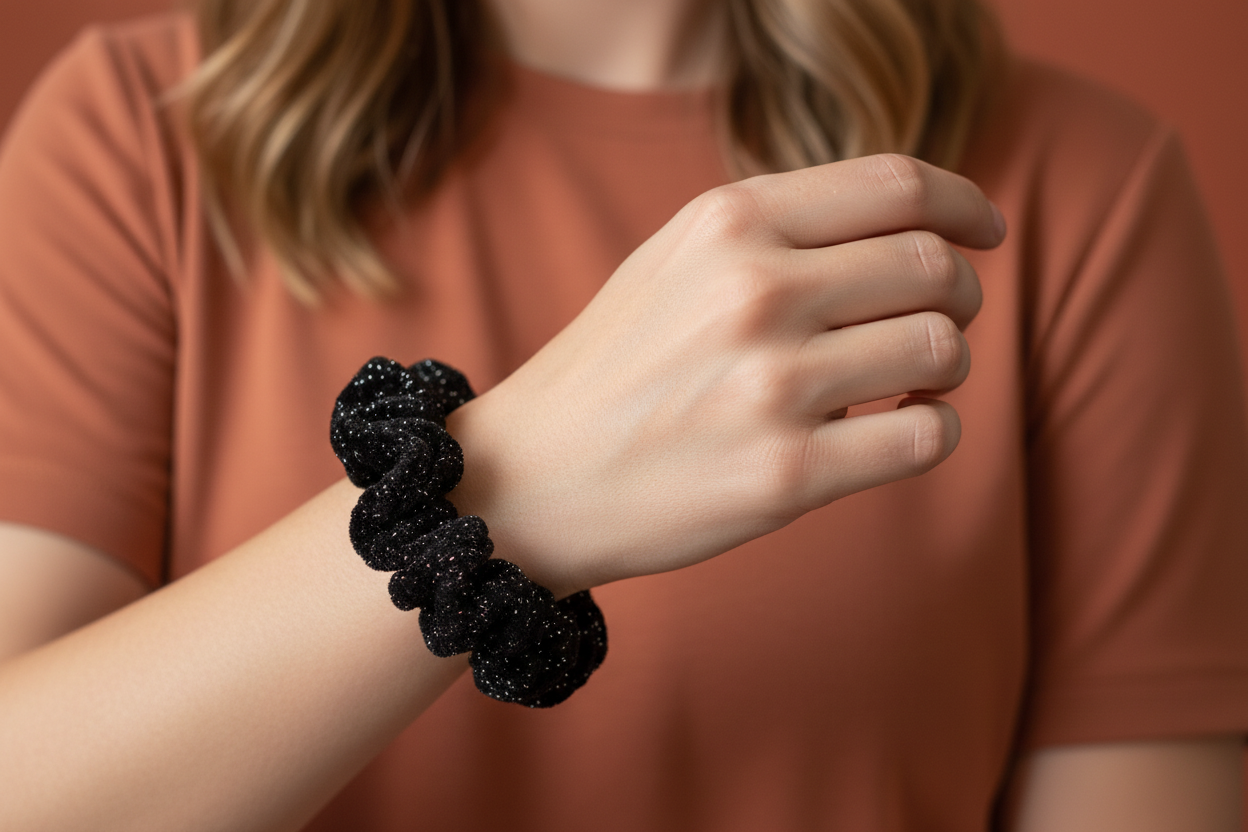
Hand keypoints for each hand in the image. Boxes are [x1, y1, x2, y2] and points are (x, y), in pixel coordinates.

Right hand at [446, 154, 1003, 594]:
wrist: (530, 480)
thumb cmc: (615, 367)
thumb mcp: (677, 259)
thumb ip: (780, 229)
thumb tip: (910, 227)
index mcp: (729, 222)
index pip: (897, 185)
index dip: (963, 203)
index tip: (982, 231)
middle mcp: (754, 291)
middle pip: (933, 267)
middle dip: (959, 295)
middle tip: (936, 322)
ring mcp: (771, 385)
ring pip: (942, 350)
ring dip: (945, 366)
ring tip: (906, 383)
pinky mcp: (785, 474)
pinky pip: (926, 437)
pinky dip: (930, 430)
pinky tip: (890, 431)